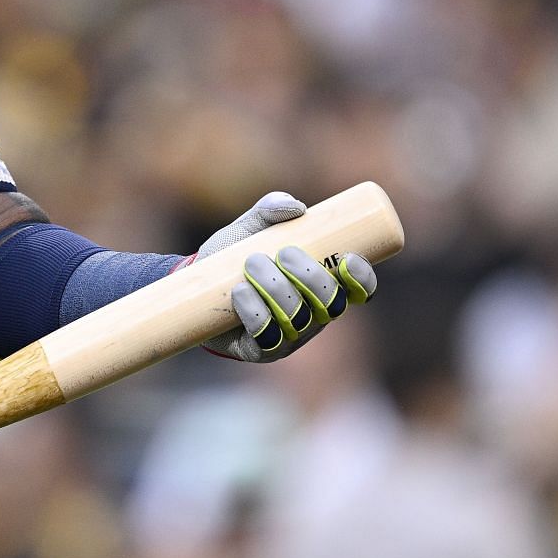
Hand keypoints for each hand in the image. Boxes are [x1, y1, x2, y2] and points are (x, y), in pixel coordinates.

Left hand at [194, 192, 376, 362]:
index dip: (362, 278)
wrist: (194, 283)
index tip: (347, 258)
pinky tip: (239, 292)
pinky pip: (267, 337)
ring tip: (251, 263)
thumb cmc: (235, 253)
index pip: (360, 289)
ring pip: (300, 319)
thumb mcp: (252, 225)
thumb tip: (295, 208)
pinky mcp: (261, 350)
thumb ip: (272, 207)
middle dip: (312, 278)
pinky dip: (255, 311)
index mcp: (324, 285)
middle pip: (333, 305)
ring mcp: (290, 335)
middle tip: (284, 252)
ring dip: (277, 289)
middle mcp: (314, 313)